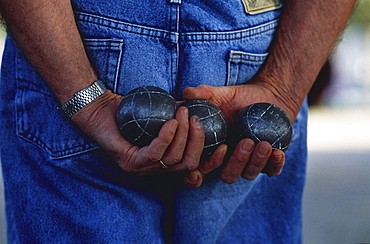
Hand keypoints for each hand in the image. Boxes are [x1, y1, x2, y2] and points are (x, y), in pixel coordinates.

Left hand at [71, 90, 207, 174]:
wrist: (101, 108)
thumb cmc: (132, 109)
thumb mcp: (164, 112)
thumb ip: (182, 116)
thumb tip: (205, 110)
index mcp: (165, 161)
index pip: (195, 168)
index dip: (213, 160)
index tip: (225, 144)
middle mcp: (155, 169)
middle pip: (189, 165)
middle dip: (199, 142)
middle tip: (197, 119)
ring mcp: (142, 169)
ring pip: (174, 159)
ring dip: (183, 134)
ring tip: (182, 113)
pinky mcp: (130, 162)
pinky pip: (156, 154)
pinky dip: (166, 137)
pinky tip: (170, 121)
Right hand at [182, 83, 296, 186]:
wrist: (269, 95)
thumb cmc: (240, 97)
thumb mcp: (221, 94)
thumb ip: (203, 94)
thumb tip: (185, 93)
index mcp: (213, 149)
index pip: (201, 169)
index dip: (202, 172)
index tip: (214, 155)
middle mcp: (229, 160)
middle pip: (227, 175)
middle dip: (236, 163)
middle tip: (246, 142)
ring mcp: (250, 163)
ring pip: (249, 175)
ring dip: (256, 162)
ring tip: (264, 143)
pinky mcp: (269, 162)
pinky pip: (272, 171)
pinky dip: (275, 165)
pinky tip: (278, 152)